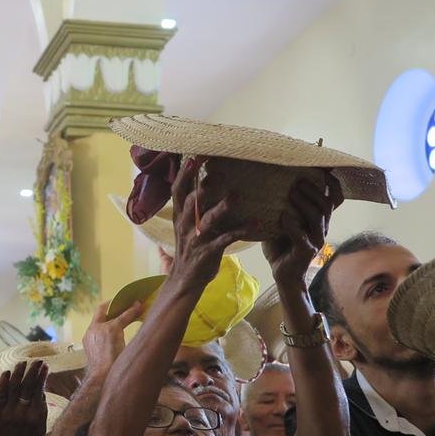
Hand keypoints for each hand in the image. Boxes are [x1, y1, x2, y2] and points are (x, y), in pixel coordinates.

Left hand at [0, 360, 48, 435]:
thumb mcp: (39, 428)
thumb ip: (42, 411)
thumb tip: (42, 391)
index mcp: (35, 415)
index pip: (39, 390)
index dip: (42, 376)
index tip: (45, 366)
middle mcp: (22, 412)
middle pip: (28, 385)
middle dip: (33, 370)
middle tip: (36, 360)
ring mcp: (8, 412)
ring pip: (14, 386)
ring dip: (19, 372)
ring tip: (22, 363)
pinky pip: (0, 393)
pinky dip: (4, 381)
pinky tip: (7, 372)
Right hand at [82, 300, 142, 375]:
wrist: (102, 376)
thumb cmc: (104, 373)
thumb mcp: (103, 358)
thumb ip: (107, 349)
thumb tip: (118, 348)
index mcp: (87, 339)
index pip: (94, 323)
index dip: (103, 316)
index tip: (113, 312)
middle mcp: (91, 331)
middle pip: (101, 313)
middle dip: (112, 306)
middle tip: (124, 303)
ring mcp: (100, 329)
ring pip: (115, 315)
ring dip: (126, 309)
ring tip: (138, 305)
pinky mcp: (111, 329)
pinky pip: (124, 317)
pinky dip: (132, 312)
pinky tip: (140, 307)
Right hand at [169, 157, 248, 291]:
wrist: (186, 279)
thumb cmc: (191, 248)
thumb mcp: (186, 225)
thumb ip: (191, 206)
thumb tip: (198, 183)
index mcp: (179, 215)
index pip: (177, 189)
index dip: (184, 173)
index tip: (193, 156)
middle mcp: (186, 224)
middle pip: (190, 200)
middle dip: (202, 185)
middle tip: (217, 169)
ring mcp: (196, 238)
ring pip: (208, 219)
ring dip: (222, 206)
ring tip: (236, 196)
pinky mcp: (209, 251)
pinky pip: (227, 238)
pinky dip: (242, 229)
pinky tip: (256, 223)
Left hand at [262, 173, 343, 284]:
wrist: (283, 273)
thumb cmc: (281, 243)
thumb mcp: (282, 220)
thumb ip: (282, 204)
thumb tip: (270, 180)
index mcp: (319, 219)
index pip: (335, 199)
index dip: (333, 185)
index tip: (323, 170)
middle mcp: (321, 228)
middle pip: (326, 205)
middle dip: (313, 191)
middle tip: (298, 181)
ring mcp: (316, 240)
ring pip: (317, 218)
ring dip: (304, 203)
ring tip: (291, 193)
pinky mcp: (305, 251)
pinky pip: (302, 236)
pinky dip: (292, 225)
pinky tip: (283, 217)